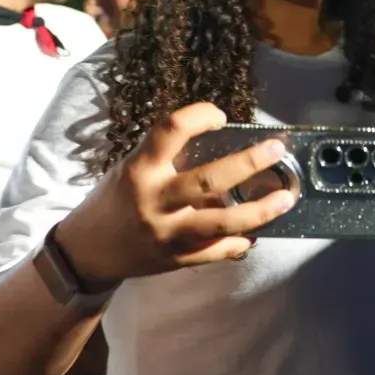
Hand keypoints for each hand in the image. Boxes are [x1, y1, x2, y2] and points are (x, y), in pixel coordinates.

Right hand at [55, 103, 295, 285]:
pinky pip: (217, 252)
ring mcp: (167, 233)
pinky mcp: (176, 258)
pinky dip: (241, 242)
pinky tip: (258, 232)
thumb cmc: (115, 200)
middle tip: (276, 149)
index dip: (200, 115)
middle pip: (208, 180)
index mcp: (140, 169)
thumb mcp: (132, 169)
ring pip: (221, 223)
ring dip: (259, 211)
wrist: (88, 252)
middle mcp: (154, 201)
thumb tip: (222, 144)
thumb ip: (168, 158)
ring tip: (286, 199)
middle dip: (248, 163)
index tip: (220, 115)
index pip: (170, 130)